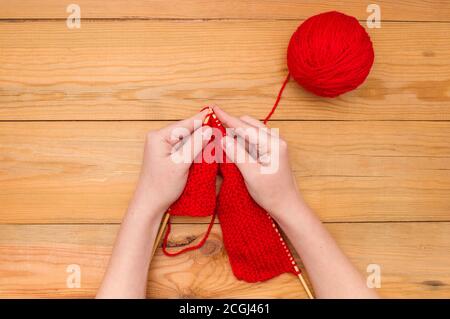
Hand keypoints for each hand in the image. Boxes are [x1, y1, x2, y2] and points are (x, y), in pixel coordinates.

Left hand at [135, 109, 211, 215]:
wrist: (150, 204)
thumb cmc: (161, 186)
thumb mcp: (181, 164)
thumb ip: (195, 145)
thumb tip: (209, 129)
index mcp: (159, 136)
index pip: (185, 124)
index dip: (202, 119)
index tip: (217, 113)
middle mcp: (159, 138)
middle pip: (186, 130)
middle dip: (203, 132)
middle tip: (221, 131)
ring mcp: (163, 146)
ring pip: (187, 139)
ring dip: (200, 141)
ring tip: (216, 140)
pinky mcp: (168, 154)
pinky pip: (185, 147)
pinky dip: (195, 149)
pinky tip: (206, 150)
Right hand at [214, 106, 301, 220]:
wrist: (287, 206)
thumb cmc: (272, 193)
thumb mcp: (251, 174)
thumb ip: (237, 154)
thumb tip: (222, 137)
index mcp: (273, 143)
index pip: (245, 127)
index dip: (227, 118)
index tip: (214, 109)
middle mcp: (275, 140)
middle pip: (248, 124)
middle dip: (231, 123)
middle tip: (213, 126)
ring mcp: (273, 145)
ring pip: (250, 131)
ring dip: (235, 132)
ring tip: (219, 134)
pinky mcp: (270, 151)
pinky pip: (252, 140)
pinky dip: (241, 140)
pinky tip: (230, 144)